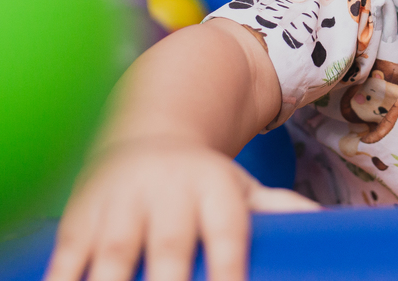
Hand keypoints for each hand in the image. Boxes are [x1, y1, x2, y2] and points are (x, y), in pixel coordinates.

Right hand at [44, 140, 318, 280]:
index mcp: (215, 191)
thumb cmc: (204, 181)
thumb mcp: (244, 188)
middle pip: (169, 249)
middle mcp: (168, 195)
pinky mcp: (77, 221)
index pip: (227, 235)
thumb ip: (281, 210)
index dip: (228, 270)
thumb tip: (331, 226)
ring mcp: (119, 207)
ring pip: (113, 258)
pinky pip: (66, 262)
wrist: (145, 131)